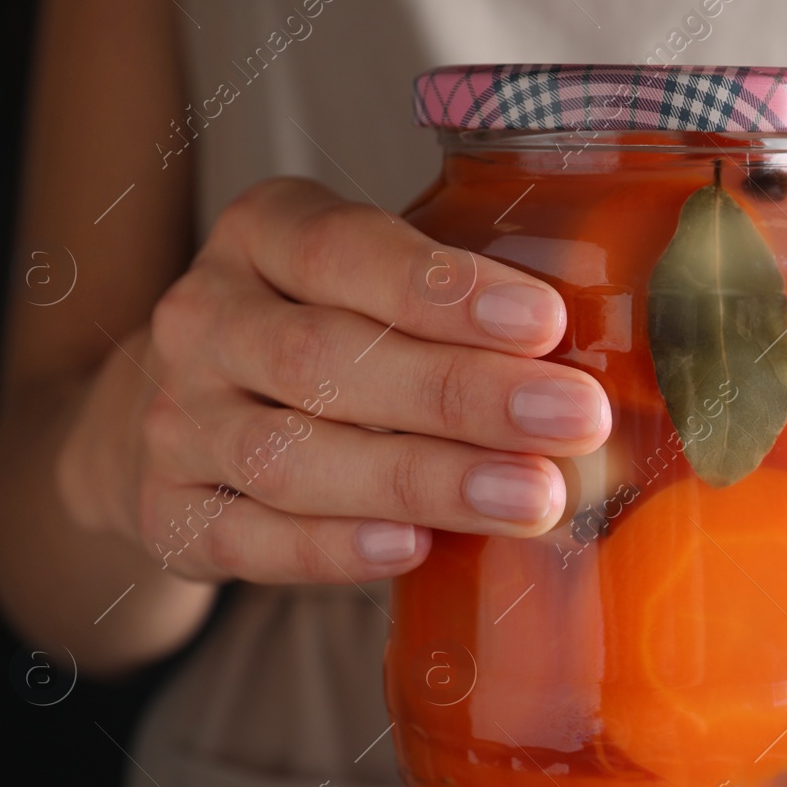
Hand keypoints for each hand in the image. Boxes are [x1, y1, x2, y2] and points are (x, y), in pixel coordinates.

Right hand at [56, 178, 610, 582]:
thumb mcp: (377, 281)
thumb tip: (619, 358)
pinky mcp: (167, 512)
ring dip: (419, 481)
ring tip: (528, 498)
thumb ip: (465, 304)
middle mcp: (205, 319)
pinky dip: (328, 551)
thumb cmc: (328, 331)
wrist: (185, 406)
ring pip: (289, 457)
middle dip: (461, 395)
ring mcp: (177, 421)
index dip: (442, 289)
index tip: (543, 322)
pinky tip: (411, 551)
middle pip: (325, 360)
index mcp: (262, 234)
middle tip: (572, 420)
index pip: (342, 249)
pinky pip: (244, 541)